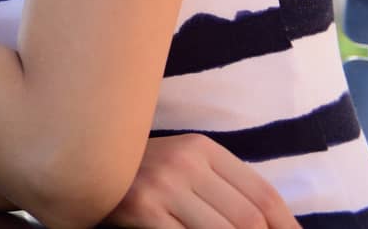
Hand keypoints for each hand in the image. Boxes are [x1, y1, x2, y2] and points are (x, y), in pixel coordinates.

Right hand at [108, 134, 297, 226]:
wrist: (79, 164)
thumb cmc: (140, 174)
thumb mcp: (184, 167)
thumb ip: (223, 187)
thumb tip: (275, 225)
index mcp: (200, 147)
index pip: (263, 193)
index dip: (288, 227)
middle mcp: (183, 161)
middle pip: (248, 218)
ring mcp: (161, 185)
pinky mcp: (141, 208)